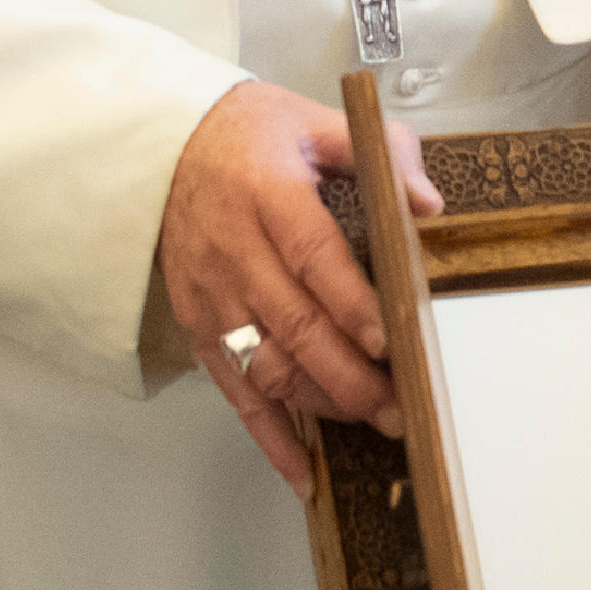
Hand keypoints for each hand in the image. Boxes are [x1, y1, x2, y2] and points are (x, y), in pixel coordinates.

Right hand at [159, 78, 445, 494]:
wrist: (163, 146)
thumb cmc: (246, 133)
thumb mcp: (314, 120)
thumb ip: (380, 153)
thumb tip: (427, 203)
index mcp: (268, 193)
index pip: (314, 258)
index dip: (352, 306)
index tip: (392, 342)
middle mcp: (234, 249)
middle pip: (293, 325)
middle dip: (349, 375)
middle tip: (399, 405)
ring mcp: (211, 293)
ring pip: (264, 365)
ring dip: (318, 404)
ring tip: (371, 422)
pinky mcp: (198, 323)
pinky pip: (231, 389)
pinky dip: (266, 434)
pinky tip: (301, 469)